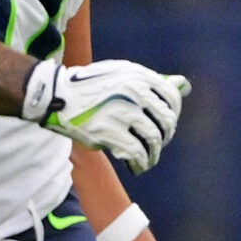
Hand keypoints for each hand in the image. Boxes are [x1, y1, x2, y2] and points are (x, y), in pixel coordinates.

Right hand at [25, 58, 187, 174]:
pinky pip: (137, 152)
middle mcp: (133, 92)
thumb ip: (152, 82)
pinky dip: (141, 163)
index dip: (174, 113)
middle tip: (159, 143)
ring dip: (154, 153)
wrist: (56, 96)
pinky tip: (137, 166)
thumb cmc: (91, 86)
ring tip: (148, 159)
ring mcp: (122, 113)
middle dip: (166, 135)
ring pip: (154, 139)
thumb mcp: (122, 74)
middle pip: (166, 120)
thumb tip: (184, 85)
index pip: (172, 96)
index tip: (168, 124)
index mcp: (138, 76)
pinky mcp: (109, 132)